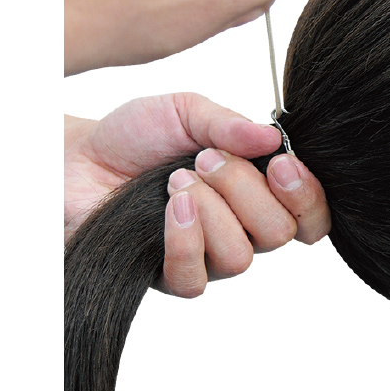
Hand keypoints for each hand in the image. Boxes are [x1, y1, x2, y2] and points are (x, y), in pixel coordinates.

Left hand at [65, 93, 330, 296]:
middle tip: (205, 159)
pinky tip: (171, 208)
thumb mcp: (187, 111)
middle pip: (281, 234)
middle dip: (244, 189)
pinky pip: (196, 278)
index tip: (279, 163)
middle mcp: (242, 227)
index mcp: (259, 190)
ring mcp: (209, 255)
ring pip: (241, 257)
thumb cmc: (137, 135)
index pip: (310, 215)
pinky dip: (186, 239)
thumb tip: (273, 138)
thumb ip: (230, 124)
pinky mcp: (172, 275)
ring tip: (176, 179)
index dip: (305, 195)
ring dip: (211, 210)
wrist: (79, 158)